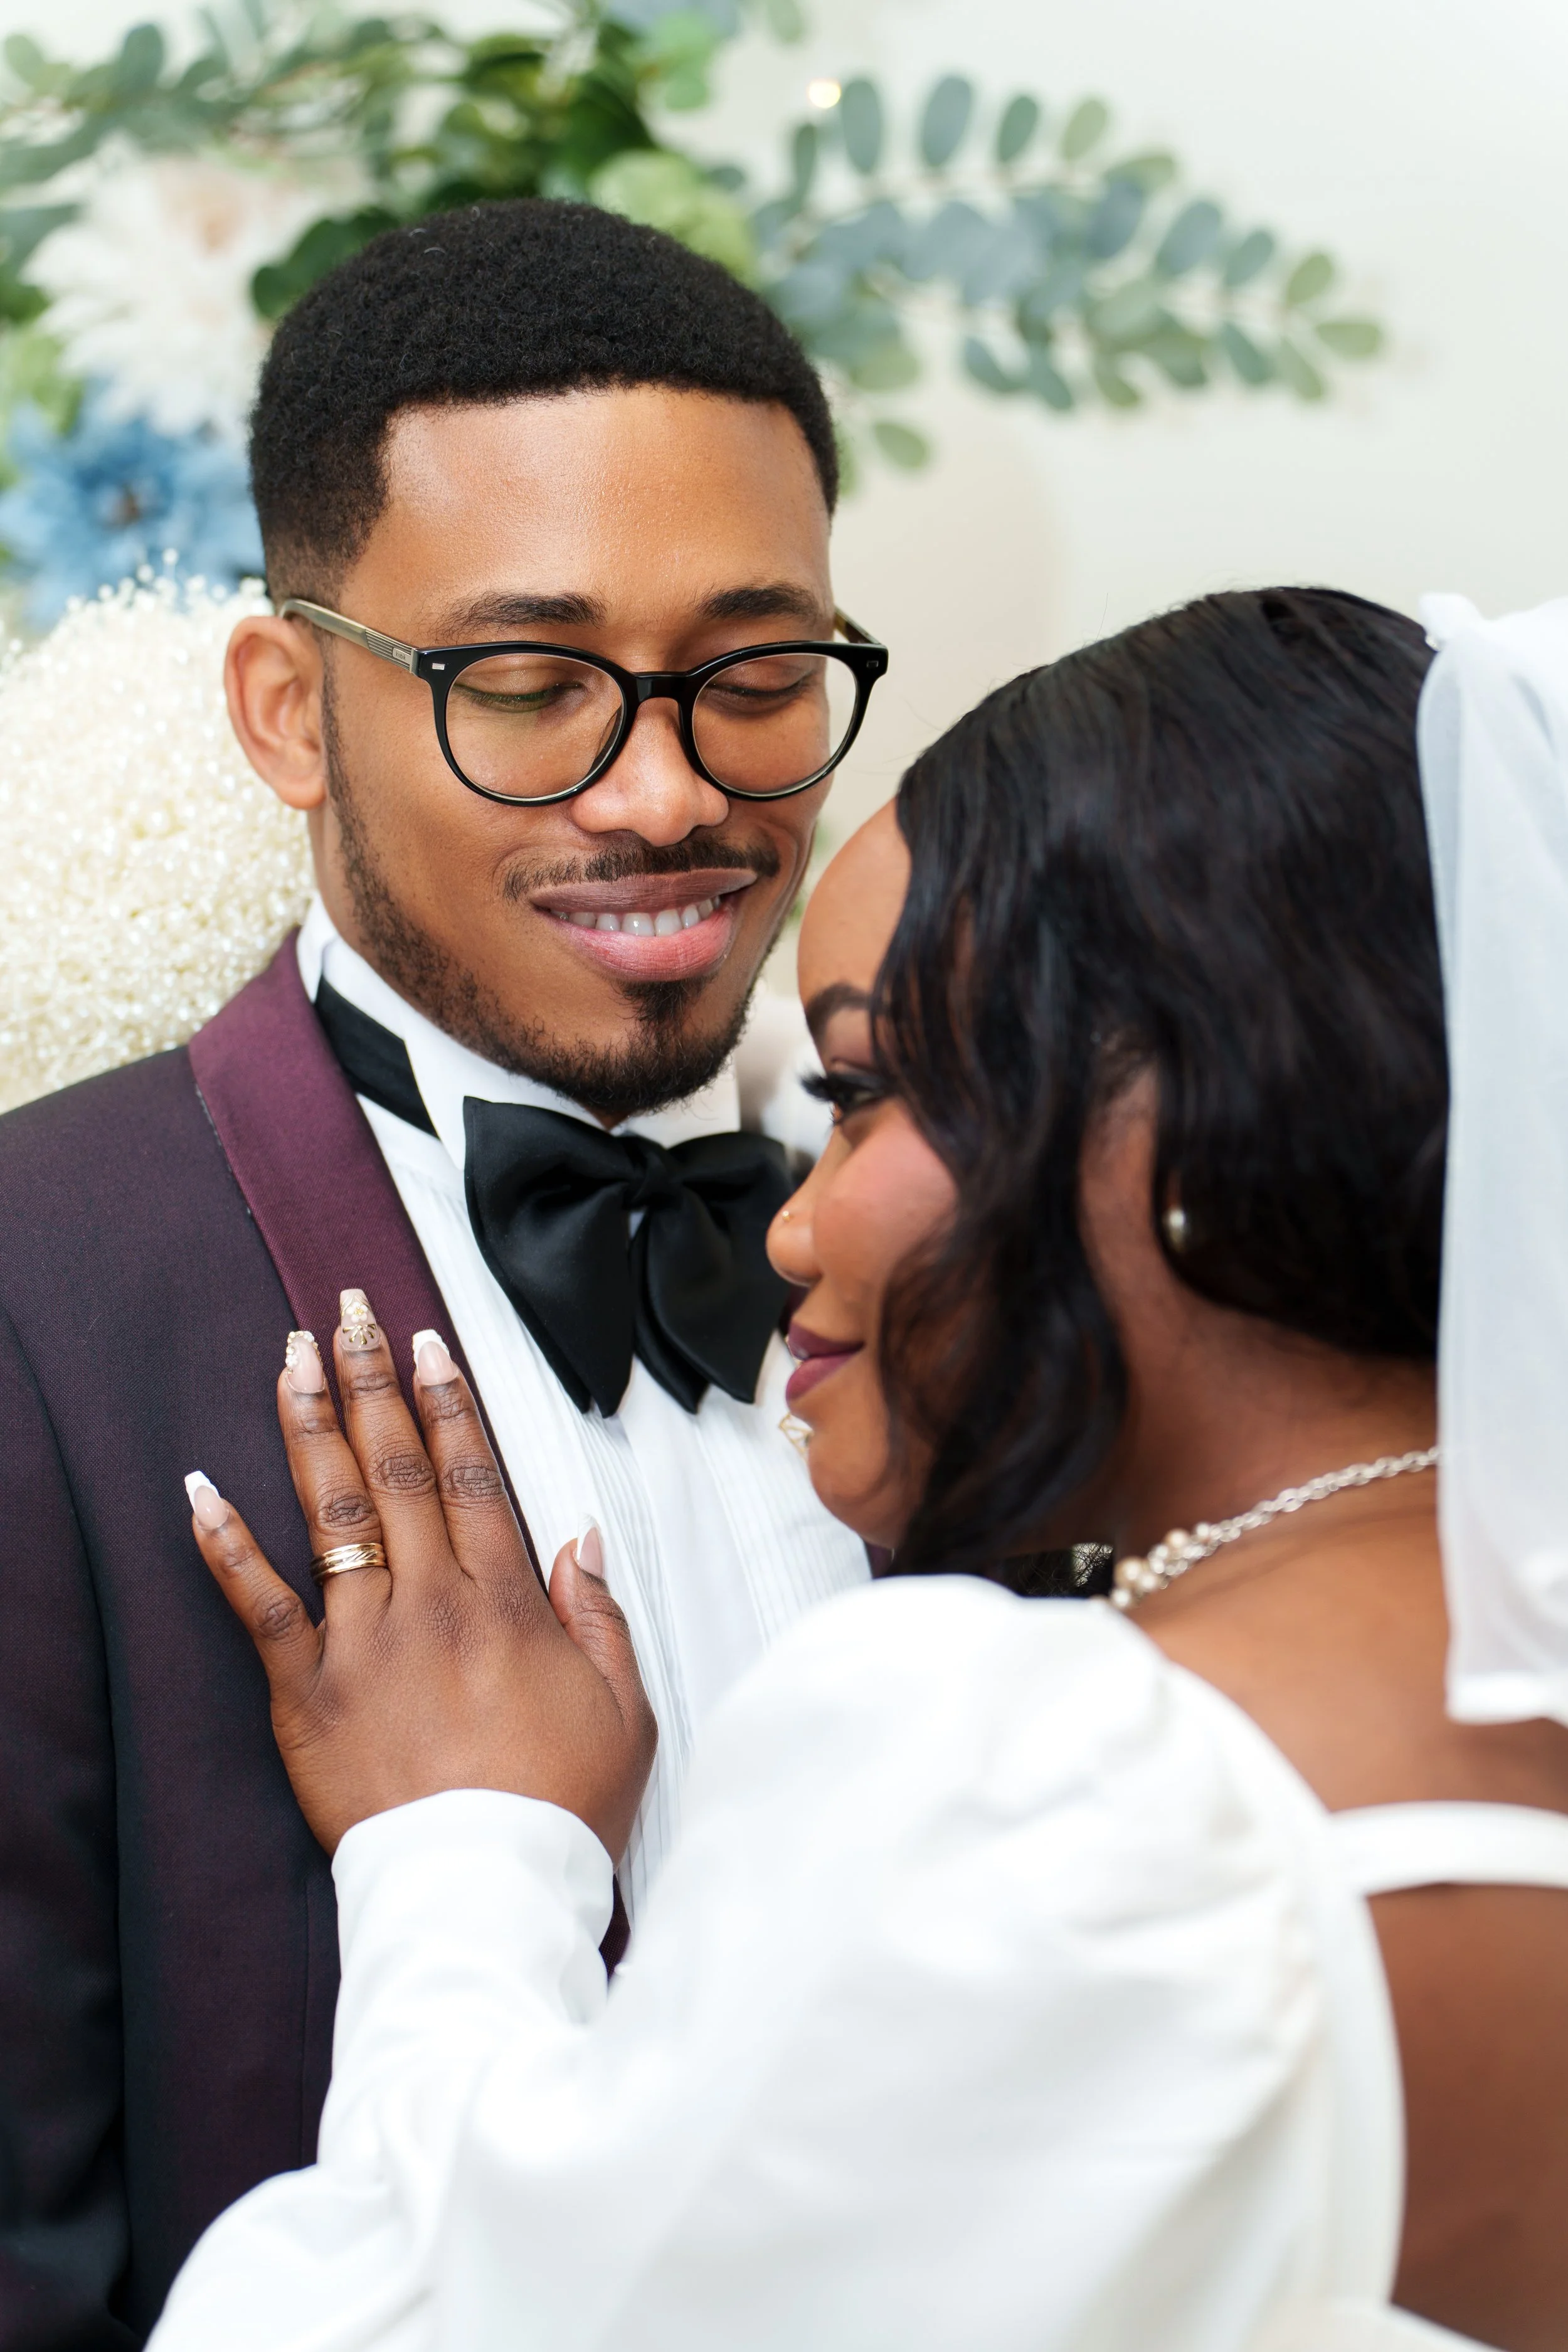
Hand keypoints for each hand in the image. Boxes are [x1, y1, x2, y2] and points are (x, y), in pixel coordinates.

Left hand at [185, 1292, 656, 1859]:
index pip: (472, 1475)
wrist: (486, 1892)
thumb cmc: (559, 1808)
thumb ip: (599, 1617)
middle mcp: (431, 1602)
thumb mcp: (622, 1708)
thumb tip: (580, 1539)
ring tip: (292, 1360)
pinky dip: (226, 1546)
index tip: (426, 1346)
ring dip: (309, 1427)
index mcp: (505, 1602)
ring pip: (331, 1513)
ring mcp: (362, 1643)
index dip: (446, 1403)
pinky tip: (200, 1489)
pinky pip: (258, 1607)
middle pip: (397, 1469)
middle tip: (350, 1313)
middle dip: (372, 1383)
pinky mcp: (305, 1694)